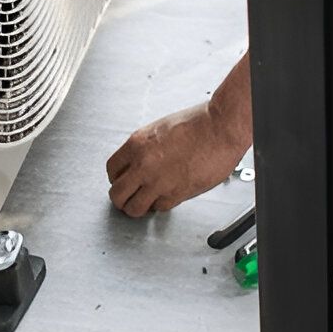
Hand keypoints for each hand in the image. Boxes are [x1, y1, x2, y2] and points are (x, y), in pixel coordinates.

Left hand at [105, 102, 246, 217]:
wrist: (220, 128)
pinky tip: (164, 198)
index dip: (116, 179)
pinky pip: (160, 207)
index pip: (112, 170)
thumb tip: (138, 163)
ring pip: (135, 207)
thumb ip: (144, 149)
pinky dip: (161, 205)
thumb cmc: (197, 124)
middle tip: (126, 199)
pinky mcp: (177, 193)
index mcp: (136, 145)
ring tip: (143, 204)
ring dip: (137, 208)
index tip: (121, 181)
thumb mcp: (158, 130)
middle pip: (117, 193)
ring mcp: (159, 181)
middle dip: (121, 199)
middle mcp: (143, 165)